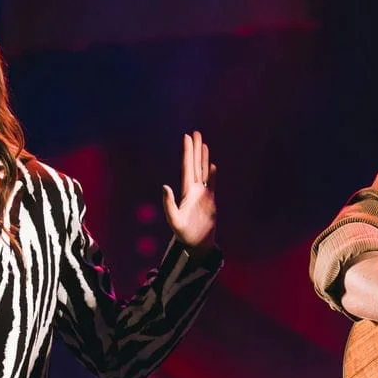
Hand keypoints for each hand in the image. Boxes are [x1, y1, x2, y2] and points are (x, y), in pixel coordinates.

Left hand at [162, 131, 216, 255]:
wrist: (195, 244)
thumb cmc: (183, 234)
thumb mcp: (173, 220)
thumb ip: (168, 204)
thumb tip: (165, 187)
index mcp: (185, 192)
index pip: (187, 167)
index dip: (187, 152)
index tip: (187, 138)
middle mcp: (193, 190)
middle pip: (195, 165)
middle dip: (195, 149)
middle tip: (195, 133)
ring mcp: (202, 195)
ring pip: (203, 171)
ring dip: (203, 158)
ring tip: (204, 144)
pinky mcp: (210, 201)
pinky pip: (212, 184)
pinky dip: (212, 174)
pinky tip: (212, 165)